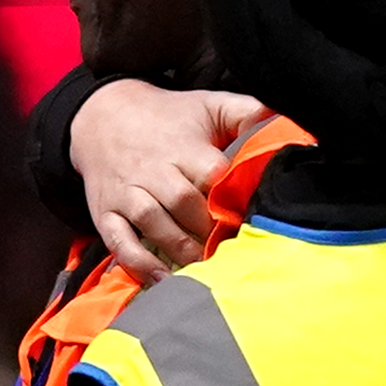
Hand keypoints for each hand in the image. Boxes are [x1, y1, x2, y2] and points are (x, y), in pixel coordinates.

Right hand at [70, 79, 265, 283]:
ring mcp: (127, 194)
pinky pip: (119, 242)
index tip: (251, 217)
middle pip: (183, 202)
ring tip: (204, 268)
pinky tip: (160, 280)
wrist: (102, 116)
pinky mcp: (105, 214)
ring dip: (180, 248)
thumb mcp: (208, 105)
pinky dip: (138, 264)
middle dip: (208, 229)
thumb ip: (248, 112)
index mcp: (183, 147)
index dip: (230, 198)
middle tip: (232, 251)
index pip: (211, 174)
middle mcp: (153, 171)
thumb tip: (284, 118)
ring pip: (153, 223)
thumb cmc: (168, 116)